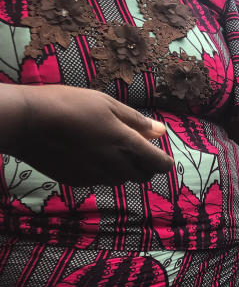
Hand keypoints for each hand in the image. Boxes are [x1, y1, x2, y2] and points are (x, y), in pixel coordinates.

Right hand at [10, 84, 173, 183]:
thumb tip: (161, 132)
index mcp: (126, 143)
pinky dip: (101, 172)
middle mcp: (115, 164)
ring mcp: (96, 176)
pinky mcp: (78, 181)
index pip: (159, 165)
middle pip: (143, 176)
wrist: (27, 122)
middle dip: (144, 166)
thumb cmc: (69, 105)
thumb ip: (136, 121)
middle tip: (133, 150)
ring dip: (123, 170)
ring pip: (121, 180)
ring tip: (106, 148)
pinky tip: (86, 155)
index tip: (160, 156)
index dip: (163, 162)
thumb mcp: (107, 104)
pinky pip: (99, 181)